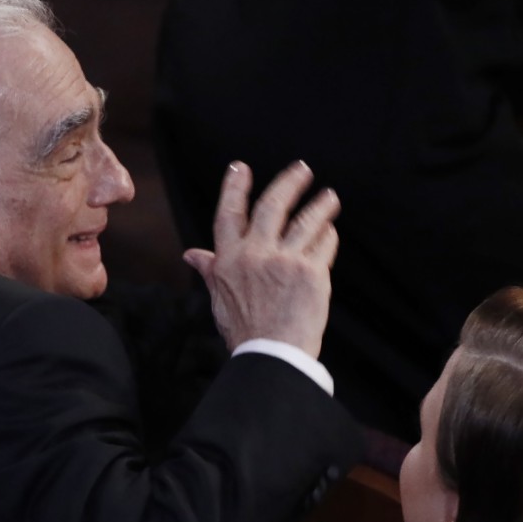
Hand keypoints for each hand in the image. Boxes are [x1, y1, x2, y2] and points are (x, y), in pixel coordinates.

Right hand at [183, 160, 338, 357]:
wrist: (272, 354)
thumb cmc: (245, 330)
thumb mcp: (219, 298)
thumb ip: (210, 271)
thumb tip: (192, 255)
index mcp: (228, 260)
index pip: (228, 214)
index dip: (234, 188)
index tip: (240, 167)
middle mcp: (255, 254)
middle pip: (272, 206)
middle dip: (289, 183)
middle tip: (302, 169)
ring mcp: (284, 261)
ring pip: (306, 221)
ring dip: (320, 205)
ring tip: (330, 197)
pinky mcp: (311, 272)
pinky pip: (323, 245)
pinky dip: (328, 235)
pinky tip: (330, 231)